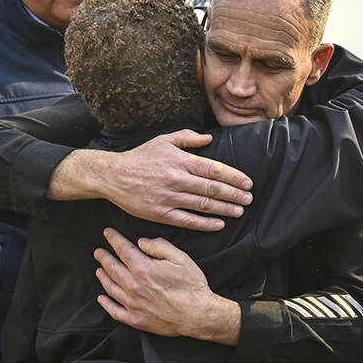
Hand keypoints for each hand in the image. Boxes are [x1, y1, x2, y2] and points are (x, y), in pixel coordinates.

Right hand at [50, 130, 253, 230]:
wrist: (112, 175)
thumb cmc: (140, 157)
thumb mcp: (164, 140)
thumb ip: (188, 138)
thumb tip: (209, 139)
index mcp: (179, 161)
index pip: (214, 169)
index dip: (234, 177)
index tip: (248, 183)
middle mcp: (176, 179)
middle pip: (212, 188)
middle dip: (234, 194)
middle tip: (249, 199)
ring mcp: (168, 197)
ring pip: (202, 205)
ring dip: (224, 209)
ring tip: (240, 211)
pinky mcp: (160, 213)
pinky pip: (187, 221)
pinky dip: (205, 223)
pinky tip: (219, 224)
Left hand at [95, 227, 240, 343]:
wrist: (198, 315)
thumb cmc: (192, 287)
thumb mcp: (181, 258)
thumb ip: (160, 246)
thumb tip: (142, 242)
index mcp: (144, 269)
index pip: (123, 250)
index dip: (114, 239)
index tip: (107, 233)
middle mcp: (133, 286)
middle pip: (112, 268)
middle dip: (103, 257)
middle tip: (98, 252)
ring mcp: (133, 304)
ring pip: (110, 288)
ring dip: (103, 277)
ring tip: (99, 270)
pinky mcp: (135, 319)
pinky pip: (114, 311)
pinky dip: (106, 304)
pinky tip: (102, 298)